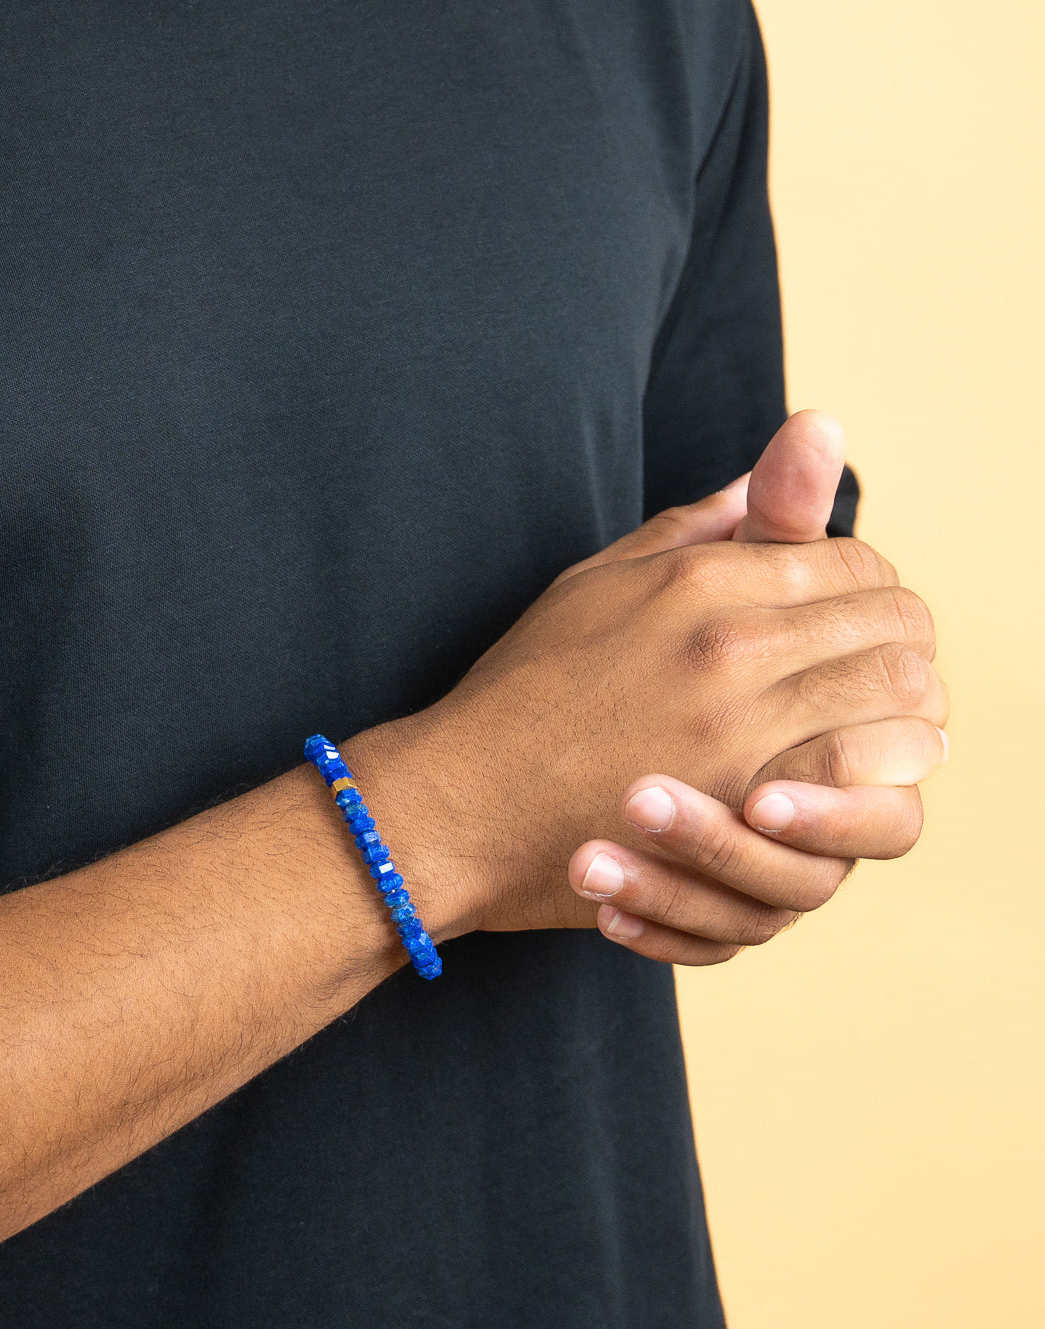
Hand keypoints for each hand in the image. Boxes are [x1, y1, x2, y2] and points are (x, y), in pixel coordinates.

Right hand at [560, 411, 947, 963]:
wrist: (460, 802)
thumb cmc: (518, 692)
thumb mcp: (591, 585)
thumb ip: (688, 532)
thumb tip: (758, 481)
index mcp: (698, 581)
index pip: (853, 562)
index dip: (873, 589)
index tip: (857, 617)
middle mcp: (730, 644)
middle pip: (893, 622)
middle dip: (904, 642)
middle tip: (880, 669)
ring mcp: (741, 728)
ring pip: (898, 693)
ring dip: (908, 706)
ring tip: (884, 721)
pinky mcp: (738, 808)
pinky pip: (864, 773)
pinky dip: (884, 768)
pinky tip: (860, 775)